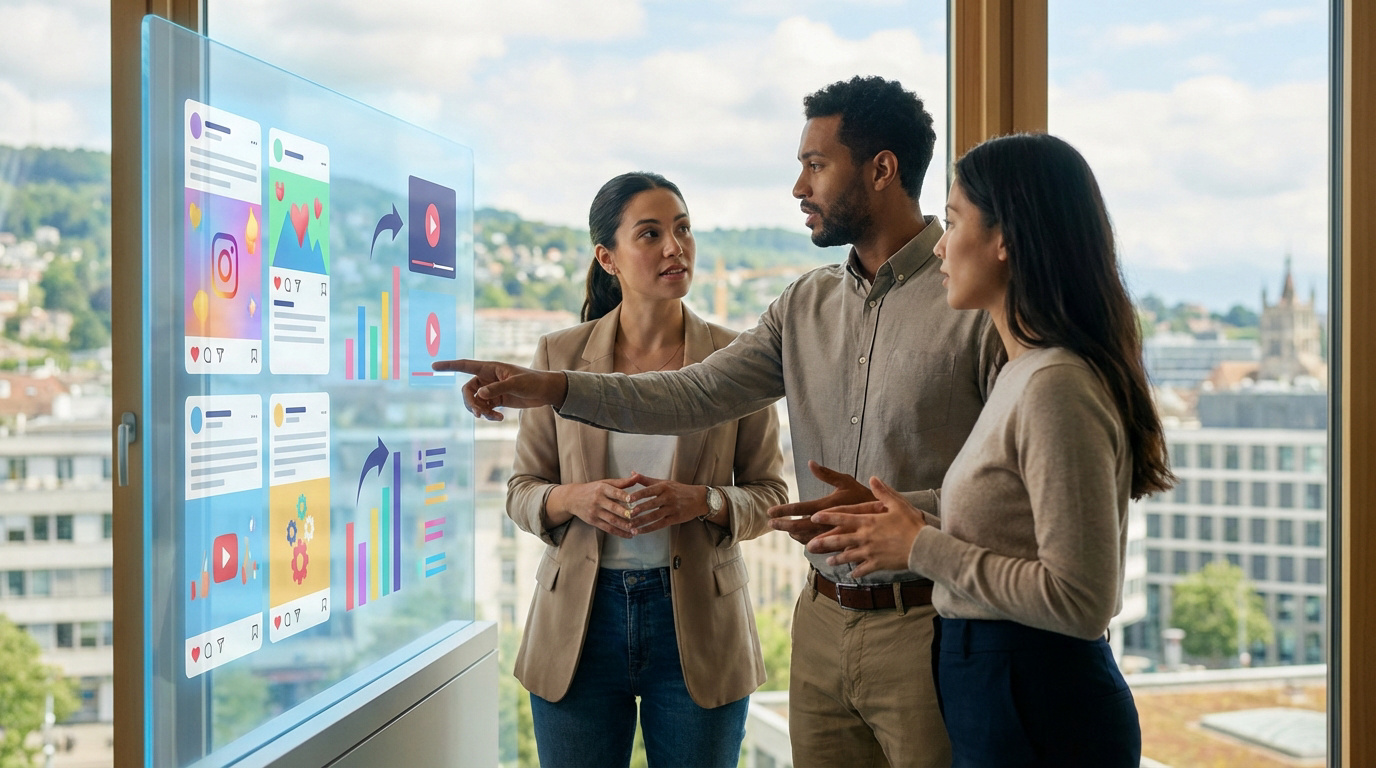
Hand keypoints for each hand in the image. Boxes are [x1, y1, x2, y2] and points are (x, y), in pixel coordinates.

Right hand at [431, 358, 568, 420]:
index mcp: (490, 368)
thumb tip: (479, 395)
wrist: (546, 391)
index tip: (434, 367)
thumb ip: (497, 388)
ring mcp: (491, 390)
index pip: (465, 365)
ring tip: (493, 417)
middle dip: (470, 403)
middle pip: (467, 390)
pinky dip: (488, 415)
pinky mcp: (496, 401)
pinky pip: (484, 409)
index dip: (449, 365)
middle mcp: (487, 378)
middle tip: (478, 413)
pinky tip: (499, 419)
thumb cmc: (533, 381)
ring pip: (474, 402)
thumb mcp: (517, 384)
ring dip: (480, 411)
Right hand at [545, 477, 640, 538]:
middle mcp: (598, 500)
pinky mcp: (593, 521)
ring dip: (624, 526)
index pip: (615, 492)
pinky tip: (628, 535)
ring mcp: (595, 512)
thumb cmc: (593, 489)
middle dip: (626, 513)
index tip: (633, 499)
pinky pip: (608, 528)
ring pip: (612, 520)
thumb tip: (637, 476)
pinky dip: (619, 533)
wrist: (572, 498)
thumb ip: (622, 482)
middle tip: (638, 516)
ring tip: (636, 530)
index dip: (624, 496)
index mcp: (602, 488)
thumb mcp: (605, 483)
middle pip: (614, 508)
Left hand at [622, 473, 709, 534]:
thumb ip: (646, 480)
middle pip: (651, 504)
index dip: (638, 495)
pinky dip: (648, 529)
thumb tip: (632, 474)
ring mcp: (672, 509)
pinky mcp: (675, 519)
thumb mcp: (664, 482)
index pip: (649, 490)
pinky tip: (639, 531)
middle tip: (626, 514)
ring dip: (641, 522)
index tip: (627, 498)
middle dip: (638, 510)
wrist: (699, 499)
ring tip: (629, 526)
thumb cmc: (679, 489)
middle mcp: (668, 497)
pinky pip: (659, 525)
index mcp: (664, 487)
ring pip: (654, 516)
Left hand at [767, 460, 875, 544]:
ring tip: (787, 530)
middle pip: (799, 527)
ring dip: (795, 535)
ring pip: (808, 539)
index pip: (800, 509)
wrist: (885, 517)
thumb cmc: (863, 496)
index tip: (770, 511)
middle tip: (770, 523)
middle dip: (783, 525)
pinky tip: (803, 539)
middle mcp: (828, 523)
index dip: (783, 510)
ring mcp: (833, 536)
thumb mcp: (846, 481)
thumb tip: (810, 463)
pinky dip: (808, 542)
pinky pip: (820, 547)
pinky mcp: (838, 544)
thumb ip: (827, 474)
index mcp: (828, 506)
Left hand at [806, 476, 926, 577]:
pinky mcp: (878, 564)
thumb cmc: (912, 523)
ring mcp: (870, 552)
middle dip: (823, 542)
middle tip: (809, 546)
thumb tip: (872, 478)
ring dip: (837, 559)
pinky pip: (864, 569)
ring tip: (828, 562)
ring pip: (848, 556)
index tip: (813, 517)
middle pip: (839, 540)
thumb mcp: (898, 504)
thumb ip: (883, 492)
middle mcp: (865, 537)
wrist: (923, 547)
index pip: (843, 518)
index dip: (827, 517)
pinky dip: (857, 572)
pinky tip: (851, 574)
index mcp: (868, 521)